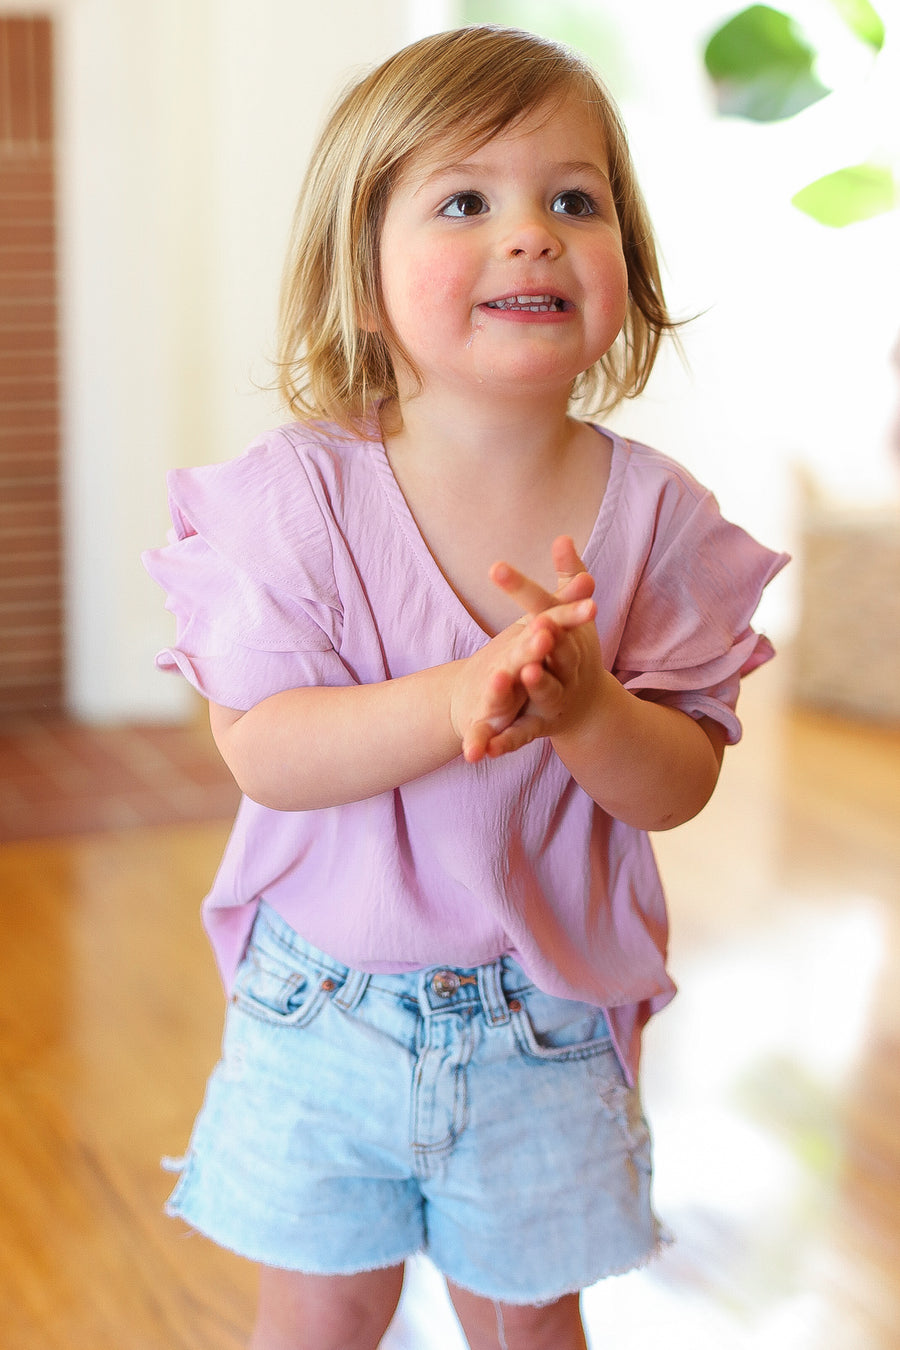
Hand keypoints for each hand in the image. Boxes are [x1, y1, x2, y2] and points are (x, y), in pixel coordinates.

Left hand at [471, 537, 606, 760]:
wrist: (589, 707)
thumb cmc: (575, 650)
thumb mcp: (572, 614)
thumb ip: (567, 577)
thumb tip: (561, 536)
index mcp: (568, 634)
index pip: (546, 605)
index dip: (520, 588)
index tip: (493, 566)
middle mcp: (569, 665)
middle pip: (556, 647)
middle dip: (544, 637)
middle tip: (534, 624)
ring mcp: (557, 696)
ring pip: (546, 689)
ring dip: (536, 682)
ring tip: (521, 673)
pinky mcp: (541, 726)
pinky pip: (521, 734)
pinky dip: (503, 741)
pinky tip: (481, 749)